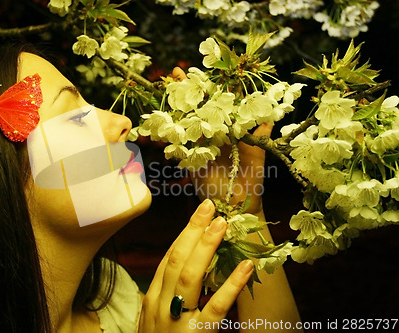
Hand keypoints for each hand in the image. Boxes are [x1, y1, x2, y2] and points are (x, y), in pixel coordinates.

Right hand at [138, 199, 253, 331]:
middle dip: (193, 230)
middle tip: (210, 206)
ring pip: (189, 275)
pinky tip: (246, 267)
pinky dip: (230, 284)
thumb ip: (168, 297)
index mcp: (152, 299)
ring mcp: (176, 321)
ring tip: (221, 224)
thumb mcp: (156, 320)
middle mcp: (160, 305)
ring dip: (206, 247)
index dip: (185, 233)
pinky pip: (215, 308)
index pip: (168, 258)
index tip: (200, 213)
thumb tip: (181, 272)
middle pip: (176, 259)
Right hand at [171, 66, 272, 215]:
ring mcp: (197, 147)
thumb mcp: (258, 152)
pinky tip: (158, 126)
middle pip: (195, 109)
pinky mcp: (188, 161)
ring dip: (172, 110)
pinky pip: (176, 147)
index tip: (204, 72)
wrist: (239, 205)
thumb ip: (260, 132)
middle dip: (185, 92)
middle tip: (174, 74)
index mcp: (228, 129)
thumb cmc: (251, 179)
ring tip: (163, 94)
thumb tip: (271, 112)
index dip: (208, 88)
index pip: (216, 103)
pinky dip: (166, 138)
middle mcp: (211, 135)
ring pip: (183, 124)